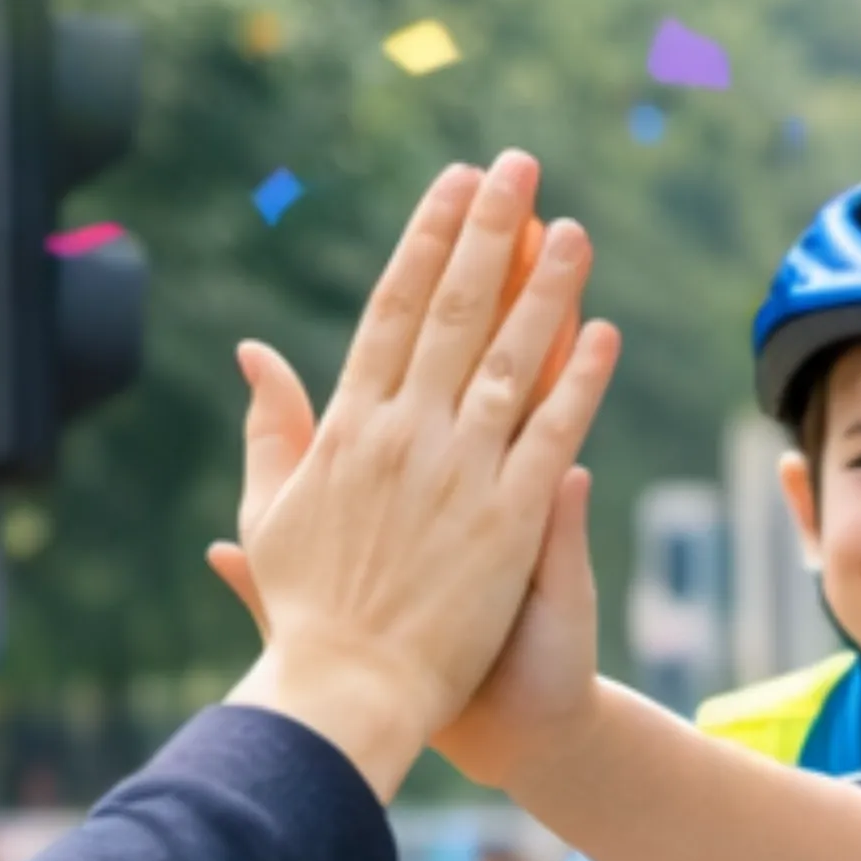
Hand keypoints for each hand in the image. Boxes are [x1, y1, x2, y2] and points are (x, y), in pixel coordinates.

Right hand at [206, 156, 619, 783]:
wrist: (350, 695)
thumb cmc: (305, 614)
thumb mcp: (270, 512)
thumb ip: (272, 428)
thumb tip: (254, 354)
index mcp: (348, 428)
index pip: (394, 311)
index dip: (427, 241)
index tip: (452, 185)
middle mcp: (406, 436)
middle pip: (456, 312)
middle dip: (488, 230)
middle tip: (518, 165)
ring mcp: (461, 474)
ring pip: (514, 359)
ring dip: (547, 289)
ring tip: (574, 229)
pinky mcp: (510, 520)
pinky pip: (554, 434)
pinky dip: (581, 380)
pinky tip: (606, 329)